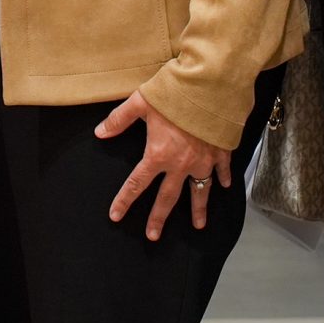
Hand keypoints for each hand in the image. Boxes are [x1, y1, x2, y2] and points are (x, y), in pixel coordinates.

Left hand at [96, 90, 236, 239]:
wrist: (210, 87)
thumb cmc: (173, 94)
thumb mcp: (140, 102)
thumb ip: (119, 120)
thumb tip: (99, 133)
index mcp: (158, 154)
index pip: (136, 184)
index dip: (124, 201)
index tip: (116, 216)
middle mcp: (181, 164)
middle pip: (167, 197)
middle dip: (159, 218)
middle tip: (153, 236)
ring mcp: (203, 160)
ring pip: (200, 191)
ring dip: (198, 209)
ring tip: (199, 225)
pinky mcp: (221, 151)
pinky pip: (222, 170)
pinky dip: (223, 179)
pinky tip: (224, 187)